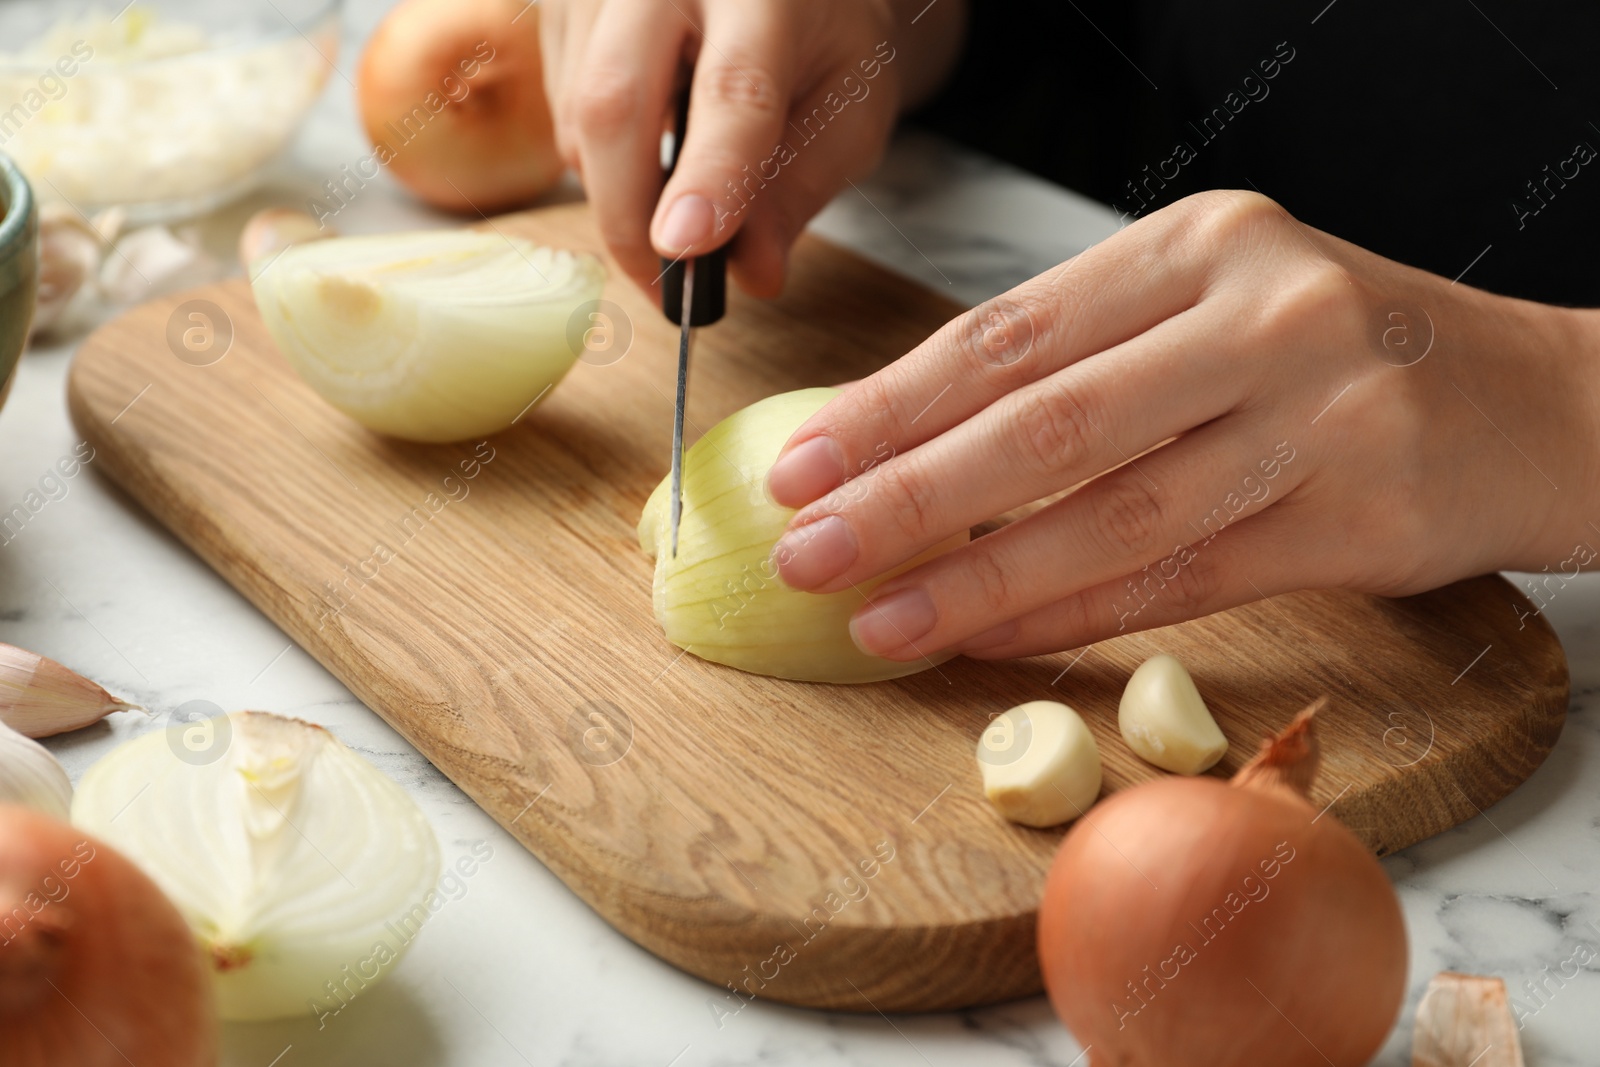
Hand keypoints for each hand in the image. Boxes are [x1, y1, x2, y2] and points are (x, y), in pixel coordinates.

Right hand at [538, 0, 962, 296]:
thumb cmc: (820, 38)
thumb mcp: (849, 110)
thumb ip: (804, 186)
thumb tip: (753, 273)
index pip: (732, 90)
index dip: (709, 177)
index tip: (684, 251)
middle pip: (615, 103)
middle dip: (630, 218)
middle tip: (667, 287)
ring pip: (577, 119)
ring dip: (619, 194)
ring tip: (677, 206)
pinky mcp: (558, 6)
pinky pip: (560, 113)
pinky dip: (600, 160)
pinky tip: (650, 147)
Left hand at [764, 190, 1599, 661]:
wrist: (1531, 402)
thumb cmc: (1339, 355)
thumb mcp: (1214, 309)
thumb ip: (1085, 362)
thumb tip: (913, 445)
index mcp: (1199, 245)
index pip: (1010, 334)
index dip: (893, 405)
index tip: (803, 461)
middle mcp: (1258, 314)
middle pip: (1044, 421)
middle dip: (908, 494)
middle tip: (806, 547)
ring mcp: (1315, 415)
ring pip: (1109, 513)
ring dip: (977, 580)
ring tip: (877, 619)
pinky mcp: (1355, 515)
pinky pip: (1183, 578)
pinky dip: (1075, 613)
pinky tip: (992, 640)